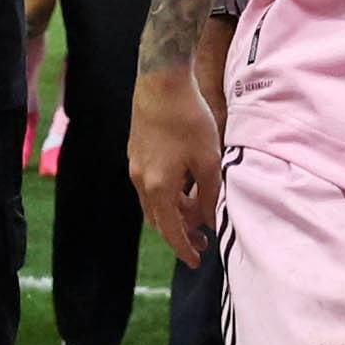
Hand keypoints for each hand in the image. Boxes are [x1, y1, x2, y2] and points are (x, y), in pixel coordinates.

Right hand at [132, 57, 225, 265]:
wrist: (161, 83)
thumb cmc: (189, 120)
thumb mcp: (208, 160)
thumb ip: (209, 194)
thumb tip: (208, 220)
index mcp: (159, 187)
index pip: (171, 230)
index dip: (184, 248)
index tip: (197, 261)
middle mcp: (141, 181)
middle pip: (159, 220)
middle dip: (180, 234)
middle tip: (202, 240)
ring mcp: (135, 166)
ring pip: (154, 204)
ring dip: (174, 214)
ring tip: (198, 214)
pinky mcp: (136, 153)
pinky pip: (149, 187)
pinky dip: (167, 196)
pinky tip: (185, 188)